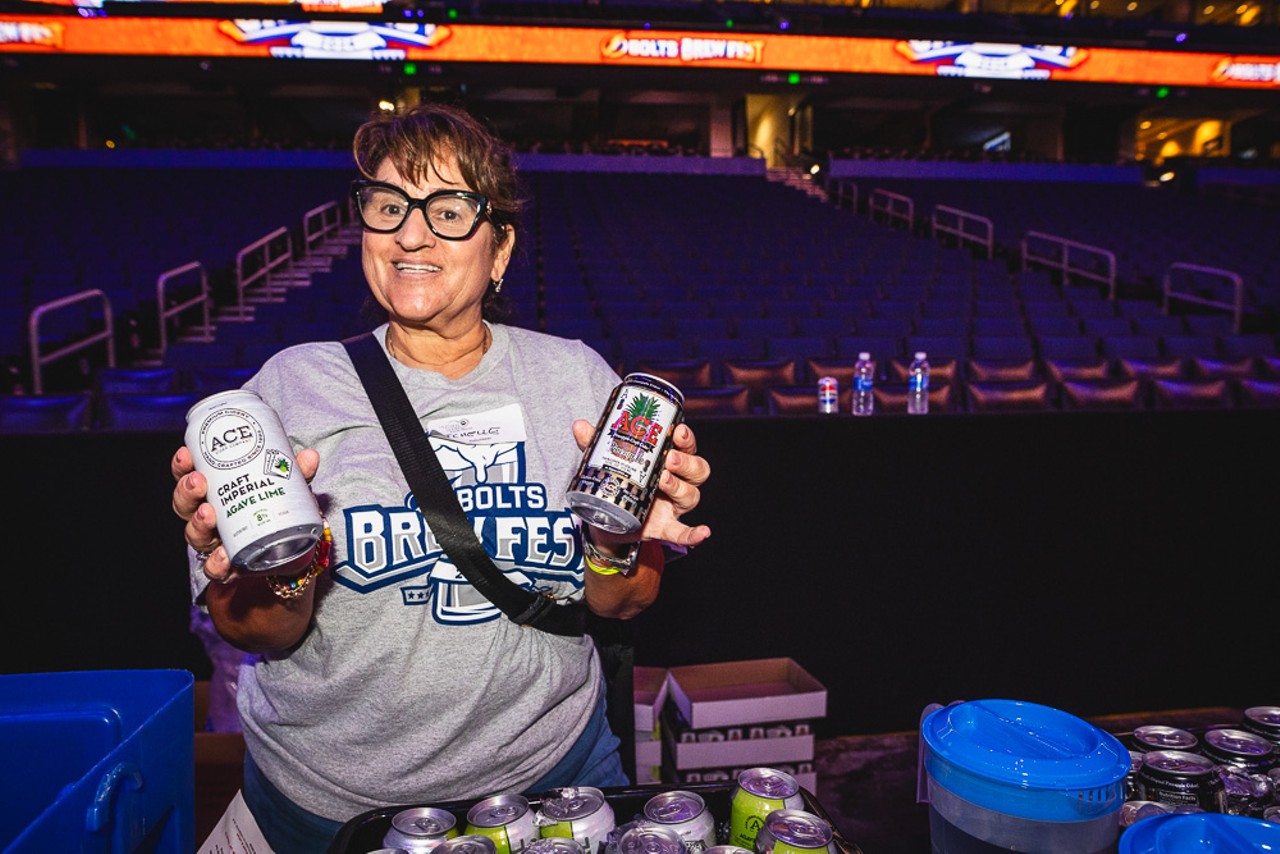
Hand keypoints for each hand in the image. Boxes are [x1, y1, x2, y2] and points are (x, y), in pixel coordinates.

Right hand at [172, 445, 320, 584]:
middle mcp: (209, 518)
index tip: (187, 454)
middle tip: (198, 481)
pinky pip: (213, 568)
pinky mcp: (227, 568)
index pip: (190, 477)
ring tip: (208, 513)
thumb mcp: (288, 490)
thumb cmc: (280, 513)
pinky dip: (216, 563)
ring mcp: (215, 544)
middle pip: (185, 505)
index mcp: (216, 493)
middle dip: (186, 492)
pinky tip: (223, 555)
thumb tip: (310, 456)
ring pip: (194, 534)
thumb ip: (296, 474)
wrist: (292, 554)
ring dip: (198, 523)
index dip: (183, 466)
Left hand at [571, 420, 710, 550]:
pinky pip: (684, 532)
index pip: (686, 446)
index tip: (678, 431)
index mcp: (668, 460)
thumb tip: (579, 426)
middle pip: (697, 469)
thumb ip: (597, 444)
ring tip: (664, 480)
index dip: (686, 439)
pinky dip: (694, 534)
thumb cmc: (618, 481)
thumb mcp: (607, 460)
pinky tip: (703, 532)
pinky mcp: (665, 527)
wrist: (607, 518)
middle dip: (686, 462)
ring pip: (691, 495)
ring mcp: (673, 505)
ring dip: (680, 487)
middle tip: (669, 458)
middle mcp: (677, 480)